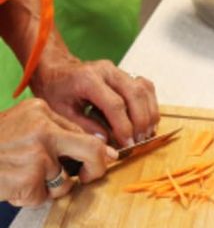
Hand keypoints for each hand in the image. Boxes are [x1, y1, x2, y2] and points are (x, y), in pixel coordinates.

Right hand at [0, 99, 117, 205]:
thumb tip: (96, 149)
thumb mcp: (21, 123)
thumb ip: (52, 131)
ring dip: (50, 188)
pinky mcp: (27, 179)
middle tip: (93, 176)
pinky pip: (42, 197)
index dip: (97, 149)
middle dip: (97, 167)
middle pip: (91, 149)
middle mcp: (43, 129)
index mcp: (41, 110)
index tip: (105, 158)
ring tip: (26, 179)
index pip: (82, 131)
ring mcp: (35, 155)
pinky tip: (13, 187)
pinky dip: (30, 198)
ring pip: (64, 181)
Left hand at [31, 54, 157, 148]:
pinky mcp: (124, 72)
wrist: (56, 69)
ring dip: (150, 111)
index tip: (127, 144)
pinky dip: (150, 102)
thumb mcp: (61, 113)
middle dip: (141, 120)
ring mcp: (118, 69)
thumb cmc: (55, 91)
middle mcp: (107, 70)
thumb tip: (107, 142)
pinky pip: (144, 86)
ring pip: (143, 88)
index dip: (124, 126)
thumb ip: (84, 127)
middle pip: (135, 94)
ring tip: (148, 132)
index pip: (115, 104)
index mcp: (89, 79)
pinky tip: (149, 118)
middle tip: (140, 140)